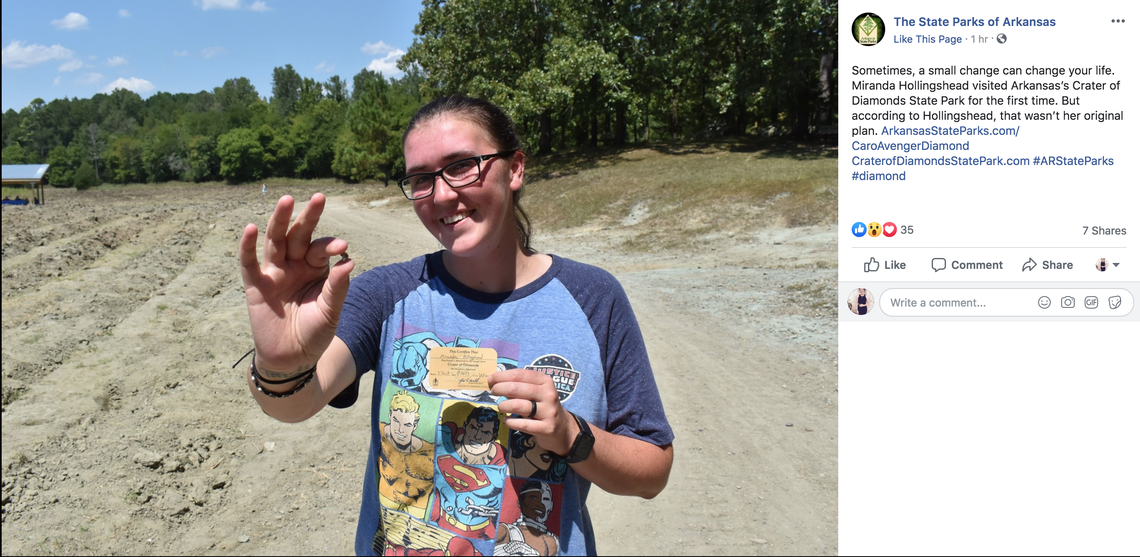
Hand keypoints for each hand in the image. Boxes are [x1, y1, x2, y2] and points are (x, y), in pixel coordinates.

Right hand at [238, 194, 353, 376]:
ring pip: (275, 241)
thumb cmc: (314, 332)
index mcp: (315, 268)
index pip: (322, 248)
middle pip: (299, 235)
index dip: (330, 246)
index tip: (342, 247)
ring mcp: (274, 273)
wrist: (292, 358)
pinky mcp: (256, 285)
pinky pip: (249, 263)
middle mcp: (294, 265)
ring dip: (279, 220)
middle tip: (320, 198)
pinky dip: (247, 247)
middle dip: (308, 217)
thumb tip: (349, 261)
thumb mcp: (330, 311)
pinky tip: (250, 229)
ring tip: (287, 200)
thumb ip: (337, 288)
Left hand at [489, 369, 577, 456]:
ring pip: (518, 405)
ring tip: (501, 407)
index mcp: (545, 381)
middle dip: (499, 389)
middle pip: (516, 388)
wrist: (561, 429)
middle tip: (493, 392)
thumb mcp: (536, 392)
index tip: (490, 380)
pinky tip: (507, 420)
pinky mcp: (546, 428)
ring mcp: (549, 412)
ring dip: (503, 406)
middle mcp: (548, 394)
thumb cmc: (542, 406)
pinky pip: (522, 424)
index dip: (501, 376)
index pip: (519, 374)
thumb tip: (494, 381)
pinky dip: (510, 422)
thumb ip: (519, 385)